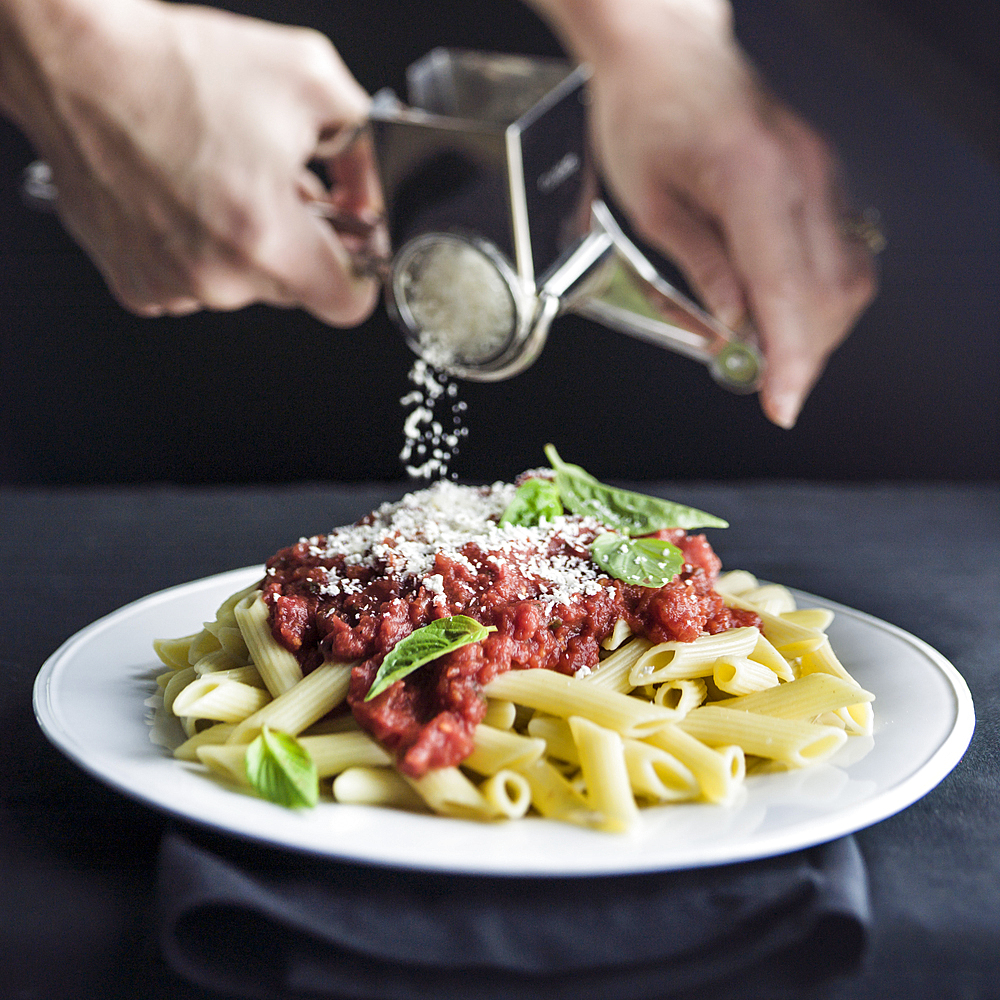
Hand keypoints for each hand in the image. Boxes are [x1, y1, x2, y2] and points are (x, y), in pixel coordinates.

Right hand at [0, 0, 380, 324]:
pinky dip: (199, 247)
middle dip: (299, 240)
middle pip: (294, 288)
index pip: (347, 304)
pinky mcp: (137, 283)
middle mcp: (218, 277)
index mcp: (267, 239)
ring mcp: (173, 286)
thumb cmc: (176, 68)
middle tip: (278, 185)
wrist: (75, 62)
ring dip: (247, 242)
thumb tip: (373, 196)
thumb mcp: (309, 80)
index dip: (358, 270)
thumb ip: (366, 148)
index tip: (350, 246)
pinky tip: (187, 196)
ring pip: (243, 284)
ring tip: (224, 179)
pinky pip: (194, 281)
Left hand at [530, 0, 876, 425]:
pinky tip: (780, 312)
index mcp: (751, 180)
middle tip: (764, 386)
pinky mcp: (820, 176)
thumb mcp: (650, 206)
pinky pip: (839, 252)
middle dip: (802, 355)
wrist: (666, 56)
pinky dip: (816, 296)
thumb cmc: (644, 115)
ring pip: (846, 278)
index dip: (789, 361)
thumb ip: (699, 271)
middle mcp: (801, 175)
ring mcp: (820, 173)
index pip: (785, 293)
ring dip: (814, 330)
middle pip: (828, 295)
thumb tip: (731, 327)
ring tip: (768, 353)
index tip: (782, 405)